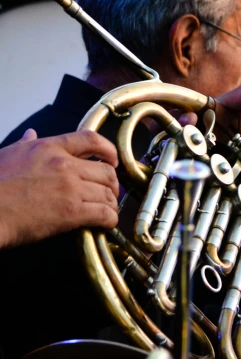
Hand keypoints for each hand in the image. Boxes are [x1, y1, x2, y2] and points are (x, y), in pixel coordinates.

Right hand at [0, 129, 118, 248]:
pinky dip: (109, 220)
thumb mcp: (8, 154)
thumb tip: (32, 134)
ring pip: (108, 193)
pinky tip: (104, 224)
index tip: (112, 160)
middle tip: (108, 193)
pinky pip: (104, 213)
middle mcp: (64, 164)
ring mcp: (70, 187)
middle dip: (112, 184)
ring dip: (110, 204)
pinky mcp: (72, 211)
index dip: (109, 150)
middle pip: (106, 171)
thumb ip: (26, 145)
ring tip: (105, 211)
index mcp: (49, 148)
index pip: (91, 139)